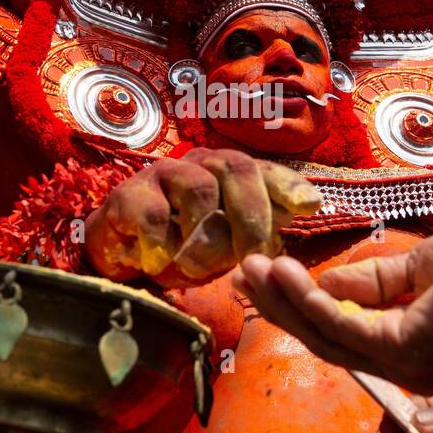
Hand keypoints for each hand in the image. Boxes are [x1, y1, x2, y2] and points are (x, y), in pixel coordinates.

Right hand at [84, 148, 319, 286]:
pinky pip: (155, 213)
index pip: (267, 171)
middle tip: (252, 258)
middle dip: (251, 217)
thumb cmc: (183, 243)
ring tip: (195, 268)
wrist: (122, 251)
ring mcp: (165, 174)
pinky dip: (162, 244)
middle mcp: (202, 164)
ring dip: (205, 237)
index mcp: (230, 175)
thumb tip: (305, 214)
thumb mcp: (229, 242)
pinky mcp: (130, 193)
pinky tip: (158, 263)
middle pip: (237, 169)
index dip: (289, 186)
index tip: (310, 207)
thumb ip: (261, 230)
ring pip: (201, 189)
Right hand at [232, 221, 432, 394]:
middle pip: (325, 338)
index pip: (342, 332)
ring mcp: (405, 363)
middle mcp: (404, 366)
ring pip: (327, 334)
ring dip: (285, 300)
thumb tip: (325, 278)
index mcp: (409, 349)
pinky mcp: (407, 349)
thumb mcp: (421, 266)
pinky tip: (285, 273)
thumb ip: (373, 279)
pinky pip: (344, 325)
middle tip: (241, 272)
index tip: (266, 272)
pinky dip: (310, 299)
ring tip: (252, 267)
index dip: (299, 305)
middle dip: (280, 305)